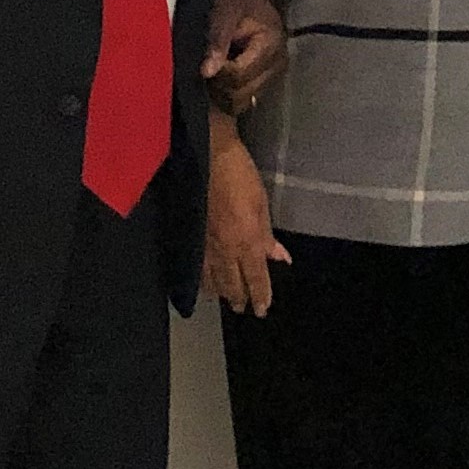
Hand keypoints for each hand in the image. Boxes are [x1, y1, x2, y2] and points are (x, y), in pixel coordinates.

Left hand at [203, 0, 286, 112]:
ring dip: (225, 91)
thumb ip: (217, 41)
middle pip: (242, 93)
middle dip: (220, 85)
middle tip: (207, 65)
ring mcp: (275, 72)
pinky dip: (232, 90)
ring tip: (215, 69)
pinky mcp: (270, 77)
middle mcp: (278, 63)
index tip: (205, 59)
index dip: (217, 72)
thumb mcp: (225, 11)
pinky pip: (247, 95)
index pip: (238, 76)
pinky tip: (224, 74)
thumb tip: (207, 72)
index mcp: (270, 46)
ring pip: (244, 99)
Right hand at [205, 120, 290, 316]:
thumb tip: (280, 258)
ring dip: (219, 291)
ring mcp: (204, 245)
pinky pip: (195, 266)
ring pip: (211, 278)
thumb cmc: (241, 177)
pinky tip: (201, 281)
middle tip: (243, 308)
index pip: (256, 278)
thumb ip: (268, 236)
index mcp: (246, 242)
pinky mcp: (189, 237)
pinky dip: (200, 278)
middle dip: (238, 297)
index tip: (262, 310)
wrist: (208, 158)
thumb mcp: (262, 205)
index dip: (260, 296)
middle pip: (231, 283)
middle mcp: (224, 250)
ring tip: (223, 298)